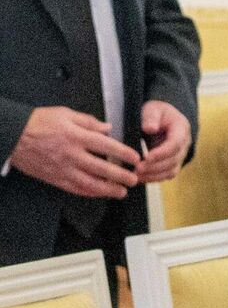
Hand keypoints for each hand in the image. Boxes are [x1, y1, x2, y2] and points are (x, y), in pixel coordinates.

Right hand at [7, 107, 139, 198]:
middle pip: (101, 168)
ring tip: (122, 192)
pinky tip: (100, 194)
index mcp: (76, 136)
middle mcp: (71, 155)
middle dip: (120, 176)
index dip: (124, 153)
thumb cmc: (38, 122)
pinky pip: (74, 188)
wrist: (12, 136)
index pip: (107, 146)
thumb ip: (89, 121)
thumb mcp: (66, 114)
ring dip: (107, 189)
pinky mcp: (53, 178)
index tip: (135, 158)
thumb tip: (108, 128)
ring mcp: (62, 169)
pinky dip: (89, 192)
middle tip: (134, 179)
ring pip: (88, 183)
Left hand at [135, 100, 191, 183]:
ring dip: (154, 175)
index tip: (146, 157)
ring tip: (136, 176)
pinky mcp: (173, 163)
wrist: (161, 119)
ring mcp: (180, 155)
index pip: (175, 143)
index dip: (162, 152)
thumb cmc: (155, 113)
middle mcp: (185, 143)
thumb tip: (150, 128)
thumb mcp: (152, 109)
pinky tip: (140, 178)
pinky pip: (166, 175)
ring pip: (171, 170)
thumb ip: (151, 117)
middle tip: (137, 169)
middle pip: (174, 159)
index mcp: (182, 128)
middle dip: (155, 166)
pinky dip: (154, 178)